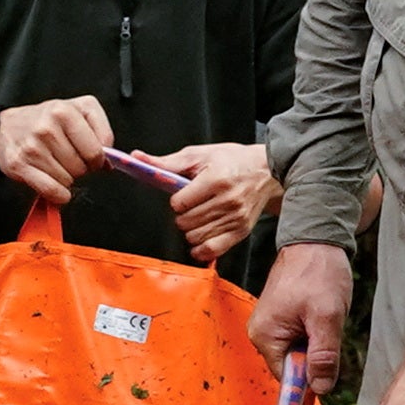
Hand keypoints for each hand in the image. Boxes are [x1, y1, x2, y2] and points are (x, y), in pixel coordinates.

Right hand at [0, 96, 111, 203]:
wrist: (5, 128)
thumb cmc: (45, 120)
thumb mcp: (77, 112)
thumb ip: (100, 131)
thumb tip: (108, 163)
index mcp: (65, 111)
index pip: (97, 150)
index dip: (97, 159)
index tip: (89, 156)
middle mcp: (47, 127)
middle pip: (82, 167)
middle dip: (79, 168)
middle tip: (67, 159)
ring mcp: (32, 147)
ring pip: (67, 181)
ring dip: (65, 179)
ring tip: (55, 164)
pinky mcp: (19, 165)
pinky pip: (51, 190)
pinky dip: (57, 194)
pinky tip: (54, 185)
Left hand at [160, 141, 276, 258]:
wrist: (267, 171)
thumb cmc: (232, 160)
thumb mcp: (200, 155)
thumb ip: (167, 162)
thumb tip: (137, 158)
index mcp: (216, 179)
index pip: (180, 203)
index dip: (177, 201)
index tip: (184, 195)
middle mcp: (228, 201)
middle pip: (186, 222)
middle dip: (182, 216)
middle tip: (192, 206)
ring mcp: (235, 218)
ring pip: (195, 237)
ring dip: (190, 230)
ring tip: (199, 217)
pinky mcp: (241, 231)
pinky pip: (212, 250)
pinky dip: (200, 248)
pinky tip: (200, 237)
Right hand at [247, 241, 356, 379]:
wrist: (316, 240)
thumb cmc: (319, 273)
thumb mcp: (327, 316)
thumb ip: (323, 355)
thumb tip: (319, 389)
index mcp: (264, 336)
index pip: (287, 379)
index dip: (309, 382)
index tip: (328, 377)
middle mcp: (260, 334)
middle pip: (293, 367)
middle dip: (316, 357)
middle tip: (329, 331)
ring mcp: (269, 326)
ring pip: (300, 353)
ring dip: (318, 343)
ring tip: (324, 317)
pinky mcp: (279, 319)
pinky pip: (300, 339)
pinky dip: (315, 332)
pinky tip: (321, 313)